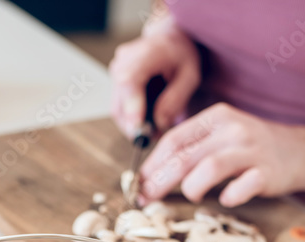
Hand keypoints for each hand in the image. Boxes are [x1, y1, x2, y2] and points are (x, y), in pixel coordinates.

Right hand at [108, 22, 200, 137]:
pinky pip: (119, 105)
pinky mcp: (115, 79)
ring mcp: (116, 69)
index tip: (138, 131)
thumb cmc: (182, 57)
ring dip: (132, 125)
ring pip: (117, 108)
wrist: (170, 40)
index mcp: (146, 54)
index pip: (130, 82)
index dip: (132, 109)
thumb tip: (159, 124)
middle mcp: (124, 61)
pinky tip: (147, 120)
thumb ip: (175, 100)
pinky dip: (131, 117)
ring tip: (154, 130)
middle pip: (120, 102)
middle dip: (135, 126)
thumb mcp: (190, 77)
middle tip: (153, 138)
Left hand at [139, 103, 304, 206]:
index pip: (175, 139)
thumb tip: (156, 173)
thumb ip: (194, 148)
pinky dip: (230, 196)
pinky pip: (243, 186)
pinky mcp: (268, 172)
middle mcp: (233, 130)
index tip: (140, 182)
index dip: (153, 163)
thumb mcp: (223, 135)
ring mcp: (251, 150)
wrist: (303, 151)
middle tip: (148, 198)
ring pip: (210, 168)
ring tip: (191, 195)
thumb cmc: (255, 147)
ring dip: (192, 187)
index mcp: (217, 118)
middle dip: (161, 180)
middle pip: (186, 156)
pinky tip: (226, 200)